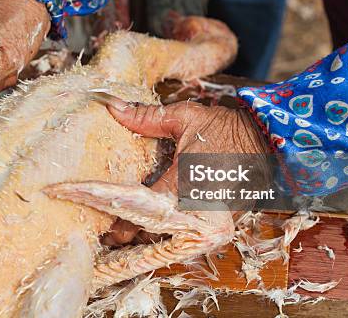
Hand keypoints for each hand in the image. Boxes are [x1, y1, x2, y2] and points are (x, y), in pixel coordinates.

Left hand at [101, 97, 269, 245]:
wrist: (270, 140)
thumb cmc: (227, 129)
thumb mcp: (185, 119)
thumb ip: (146, 118)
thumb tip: (113, 108)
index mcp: (181, 191)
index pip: (132, 210)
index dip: (104, 210)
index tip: (77, 204)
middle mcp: (194, 217)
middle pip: (146, 233)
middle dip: (120, 230)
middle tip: (94, 224)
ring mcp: (209, 227)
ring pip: (164, 240)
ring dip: (140, 235)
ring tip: (113, 230)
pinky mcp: (217, 227)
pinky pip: (181, 236)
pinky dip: (162, 234)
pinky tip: (143, 229)